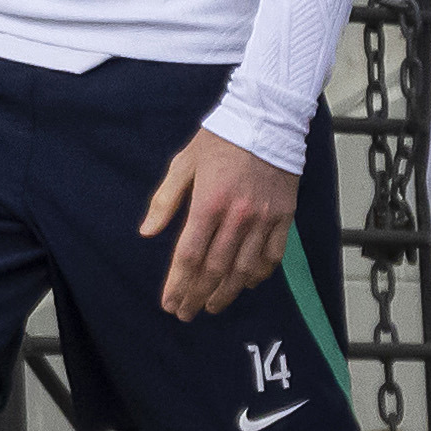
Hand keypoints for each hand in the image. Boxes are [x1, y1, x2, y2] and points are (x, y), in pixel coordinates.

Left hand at [138, 125, 298, 319]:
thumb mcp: (184, 163)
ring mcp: (263, 218)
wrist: (266, 117)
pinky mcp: (283, 215)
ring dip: (226, 292)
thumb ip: (165, 200)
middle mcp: (237, 216)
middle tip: (186, 312)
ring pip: (244, 268)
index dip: (178, 284)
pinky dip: (259, 274)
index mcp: (208, 202)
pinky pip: (273, 256)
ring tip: (212, 306)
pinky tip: (246, 283)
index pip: (189, 255)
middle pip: (214, 268)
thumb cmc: (221, 138)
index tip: (170, 303)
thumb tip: (147, 233)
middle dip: (197, 295)